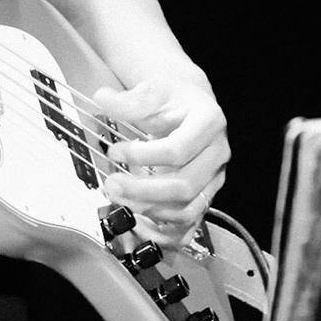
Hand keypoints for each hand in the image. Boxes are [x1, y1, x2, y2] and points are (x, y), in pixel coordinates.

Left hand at [96, 75, 229, 245]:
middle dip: (142, 190)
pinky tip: (139, 223)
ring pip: (188, 208)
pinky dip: (166, 231)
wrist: (190, 104)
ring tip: (120, 199)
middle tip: (111, 184)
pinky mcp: (206, 195)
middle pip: (184, 185)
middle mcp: (217, 153)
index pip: (177, 150)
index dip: (141, 156)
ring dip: (150, 210)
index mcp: (209, 122)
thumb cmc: (172, 97)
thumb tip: (103, 100)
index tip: (114, 151)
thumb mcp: (152, 89)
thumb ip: (129, 100)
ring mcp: (214, 177)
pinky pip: (191, 223)